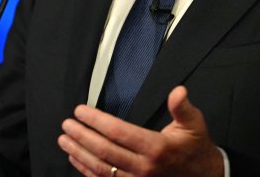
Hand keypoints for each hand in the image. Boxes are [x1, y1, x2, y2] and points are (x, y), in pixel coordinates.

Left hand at [58, 86, 223, 176]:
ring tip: (64, 139)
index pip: (118, 132)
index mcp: (156, 148)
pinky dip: (86, 170)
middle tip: (67, 124)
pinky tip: (75, 158)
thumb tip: (178, 91)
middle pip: (104, 151)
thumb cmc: (195, 147)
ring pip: (101, 168)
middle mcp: (143, 167)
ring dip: (79, 153)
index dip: (96, 120)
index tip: (80, 111)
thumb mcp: (194, 124)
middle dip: (82, 136)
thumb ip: (182, 107)